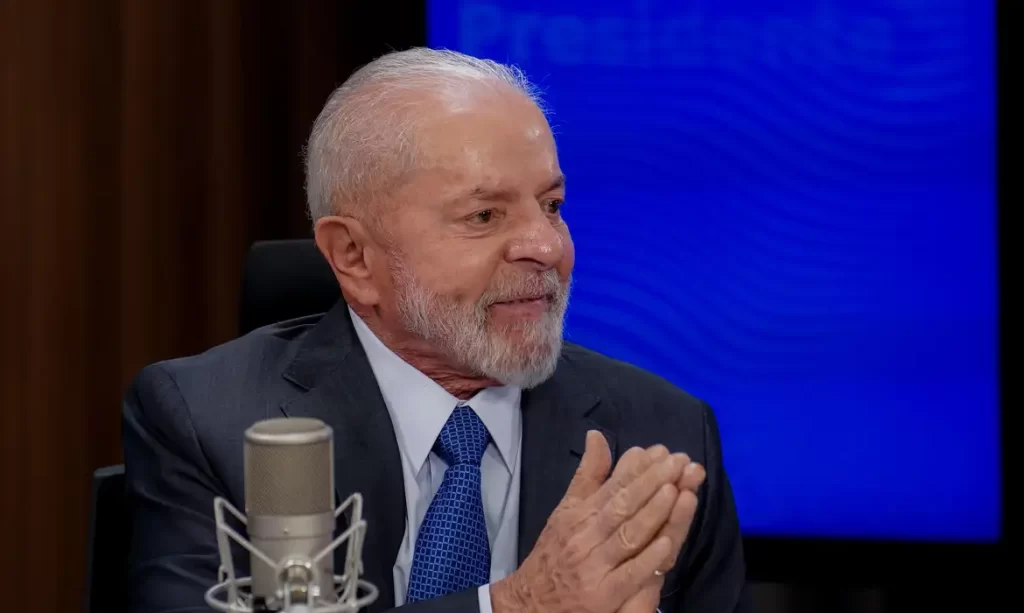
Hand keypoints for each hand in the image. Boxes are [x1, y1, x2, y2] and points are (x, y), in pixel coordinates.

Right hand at [491, 431, 689, 612]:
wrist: (531, 600)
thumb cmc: (555, 551)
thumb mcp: (566, 508)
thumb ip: (587, 475)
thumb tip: (597, 435)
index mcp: (580, 512)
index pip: (612, 485)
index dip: (639, 468)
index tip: (662, 451)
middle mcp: (587, 535)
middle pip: (622, 505)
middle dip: (653, 482)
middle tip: (679, 462)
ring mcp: (596, 565)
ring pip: (627, 535)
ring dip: (653, 513)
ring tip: (676, 490)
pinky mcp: (603, 594)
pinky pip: (628, 574)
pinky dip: (647, 558)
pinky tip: (666, 542)